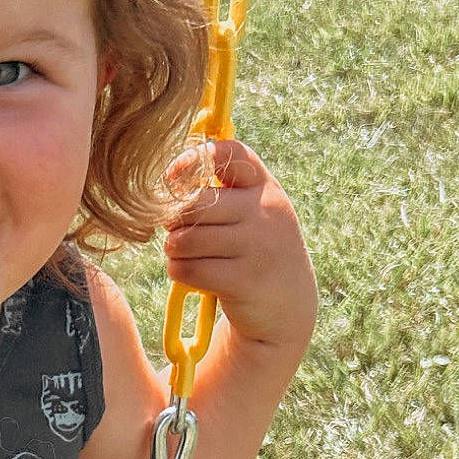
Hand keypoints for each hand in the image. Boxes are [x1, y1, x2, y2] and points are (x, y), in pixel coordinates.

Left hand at [162, 139, 316, 359]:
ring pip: (188, 238)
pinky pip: (190, 269)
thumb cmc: (256, 249)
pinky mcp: (243, 280)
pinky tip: (187, 272)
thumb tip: (172, 176)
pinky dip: (178, 270)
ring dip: (173, 247)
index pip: (231, 154)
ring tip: (180, 252)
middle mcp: (265, 212)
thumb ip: (225, 189)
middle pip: (197, 202)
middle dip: (175, 217)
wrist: (286, 304)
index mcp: (266, 187)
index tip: (173, 177)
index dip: (194, 159)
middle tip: (174, 229)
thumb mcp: (254, 212)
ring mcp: (257, 246)